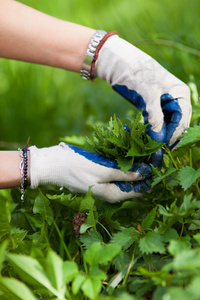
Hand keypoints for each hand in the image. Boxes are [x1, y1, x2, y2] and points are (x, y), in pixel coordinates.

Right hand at [29, 143, 151, 202]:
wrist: (50, 164)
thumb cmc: (74, 167)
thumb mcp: (100, 170)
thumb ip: (121, 173)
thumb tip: (142, 175)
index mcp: (107, 194)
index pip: (132, 193)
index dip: (145, 185)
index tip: (156, 177)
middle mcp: (103, 192)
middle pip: (126, 189)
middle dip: (139, 181)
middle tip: (151, 170)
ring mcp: (97, 185)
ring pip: (118, 183)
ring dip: (129, 175)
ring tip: (141, 166)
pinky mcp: (92, 178)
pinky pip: (110, 177)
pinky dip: (118, 172)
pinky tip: (123, 164)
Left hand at [94, 35, 191, 147]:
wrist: (120, 63)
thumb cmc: (137, 75)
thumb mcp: (149, 96)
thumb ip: (155, 118)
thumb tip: (158, 140)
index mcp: (181, 95)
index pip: (181, 121)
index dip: (172, 135)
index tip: (160, 147)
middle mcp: (176, 100)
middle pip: (176, 124)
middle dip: (166, 137)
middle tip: (155, 150)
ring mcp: (165, 103)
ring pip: (166, 124)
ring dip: (159, 134)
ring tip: (149, 145)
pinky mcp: (153, 105)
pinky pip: (156, 121)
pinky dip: (152, 129)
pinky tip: (145, 136)